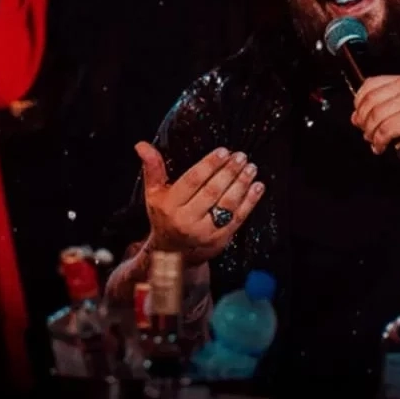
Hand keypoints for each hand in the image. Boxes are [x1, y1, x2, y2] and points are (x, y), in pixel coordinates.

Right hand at [137, 142, 265, 265]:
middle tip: (241, 156)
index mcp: (169, 205)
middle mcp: (186, 220)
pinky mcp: (220, 239)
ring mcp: (205, 232)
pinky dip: (250, 201)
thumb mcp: (154, 194)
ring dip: (242, 184)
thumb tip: (142, 145)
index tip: (224, 151)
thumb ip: (152, 168)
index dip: (209, 165)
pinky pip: (238, 218)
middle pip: (212, 191)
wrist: (174, 253)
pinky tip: (258, 186)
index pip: (192, 181)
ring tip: (251, 167)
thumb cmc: (164, 216)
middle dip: (229, 171)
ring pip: (227, 205)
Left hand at [352, 75, 399, 166]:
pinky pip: (384, 130)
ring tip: (375, 143)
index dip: (359, 101)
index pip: (370, 84)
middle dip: (363, 120)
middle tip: (366, 133)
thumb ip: (386, 109)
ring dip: (370, 133)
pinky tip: (382, 148)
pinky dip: (379, 142)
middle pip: (370, 100)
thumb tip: (356, 118)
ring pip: (375, 116)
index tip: (359, 116)